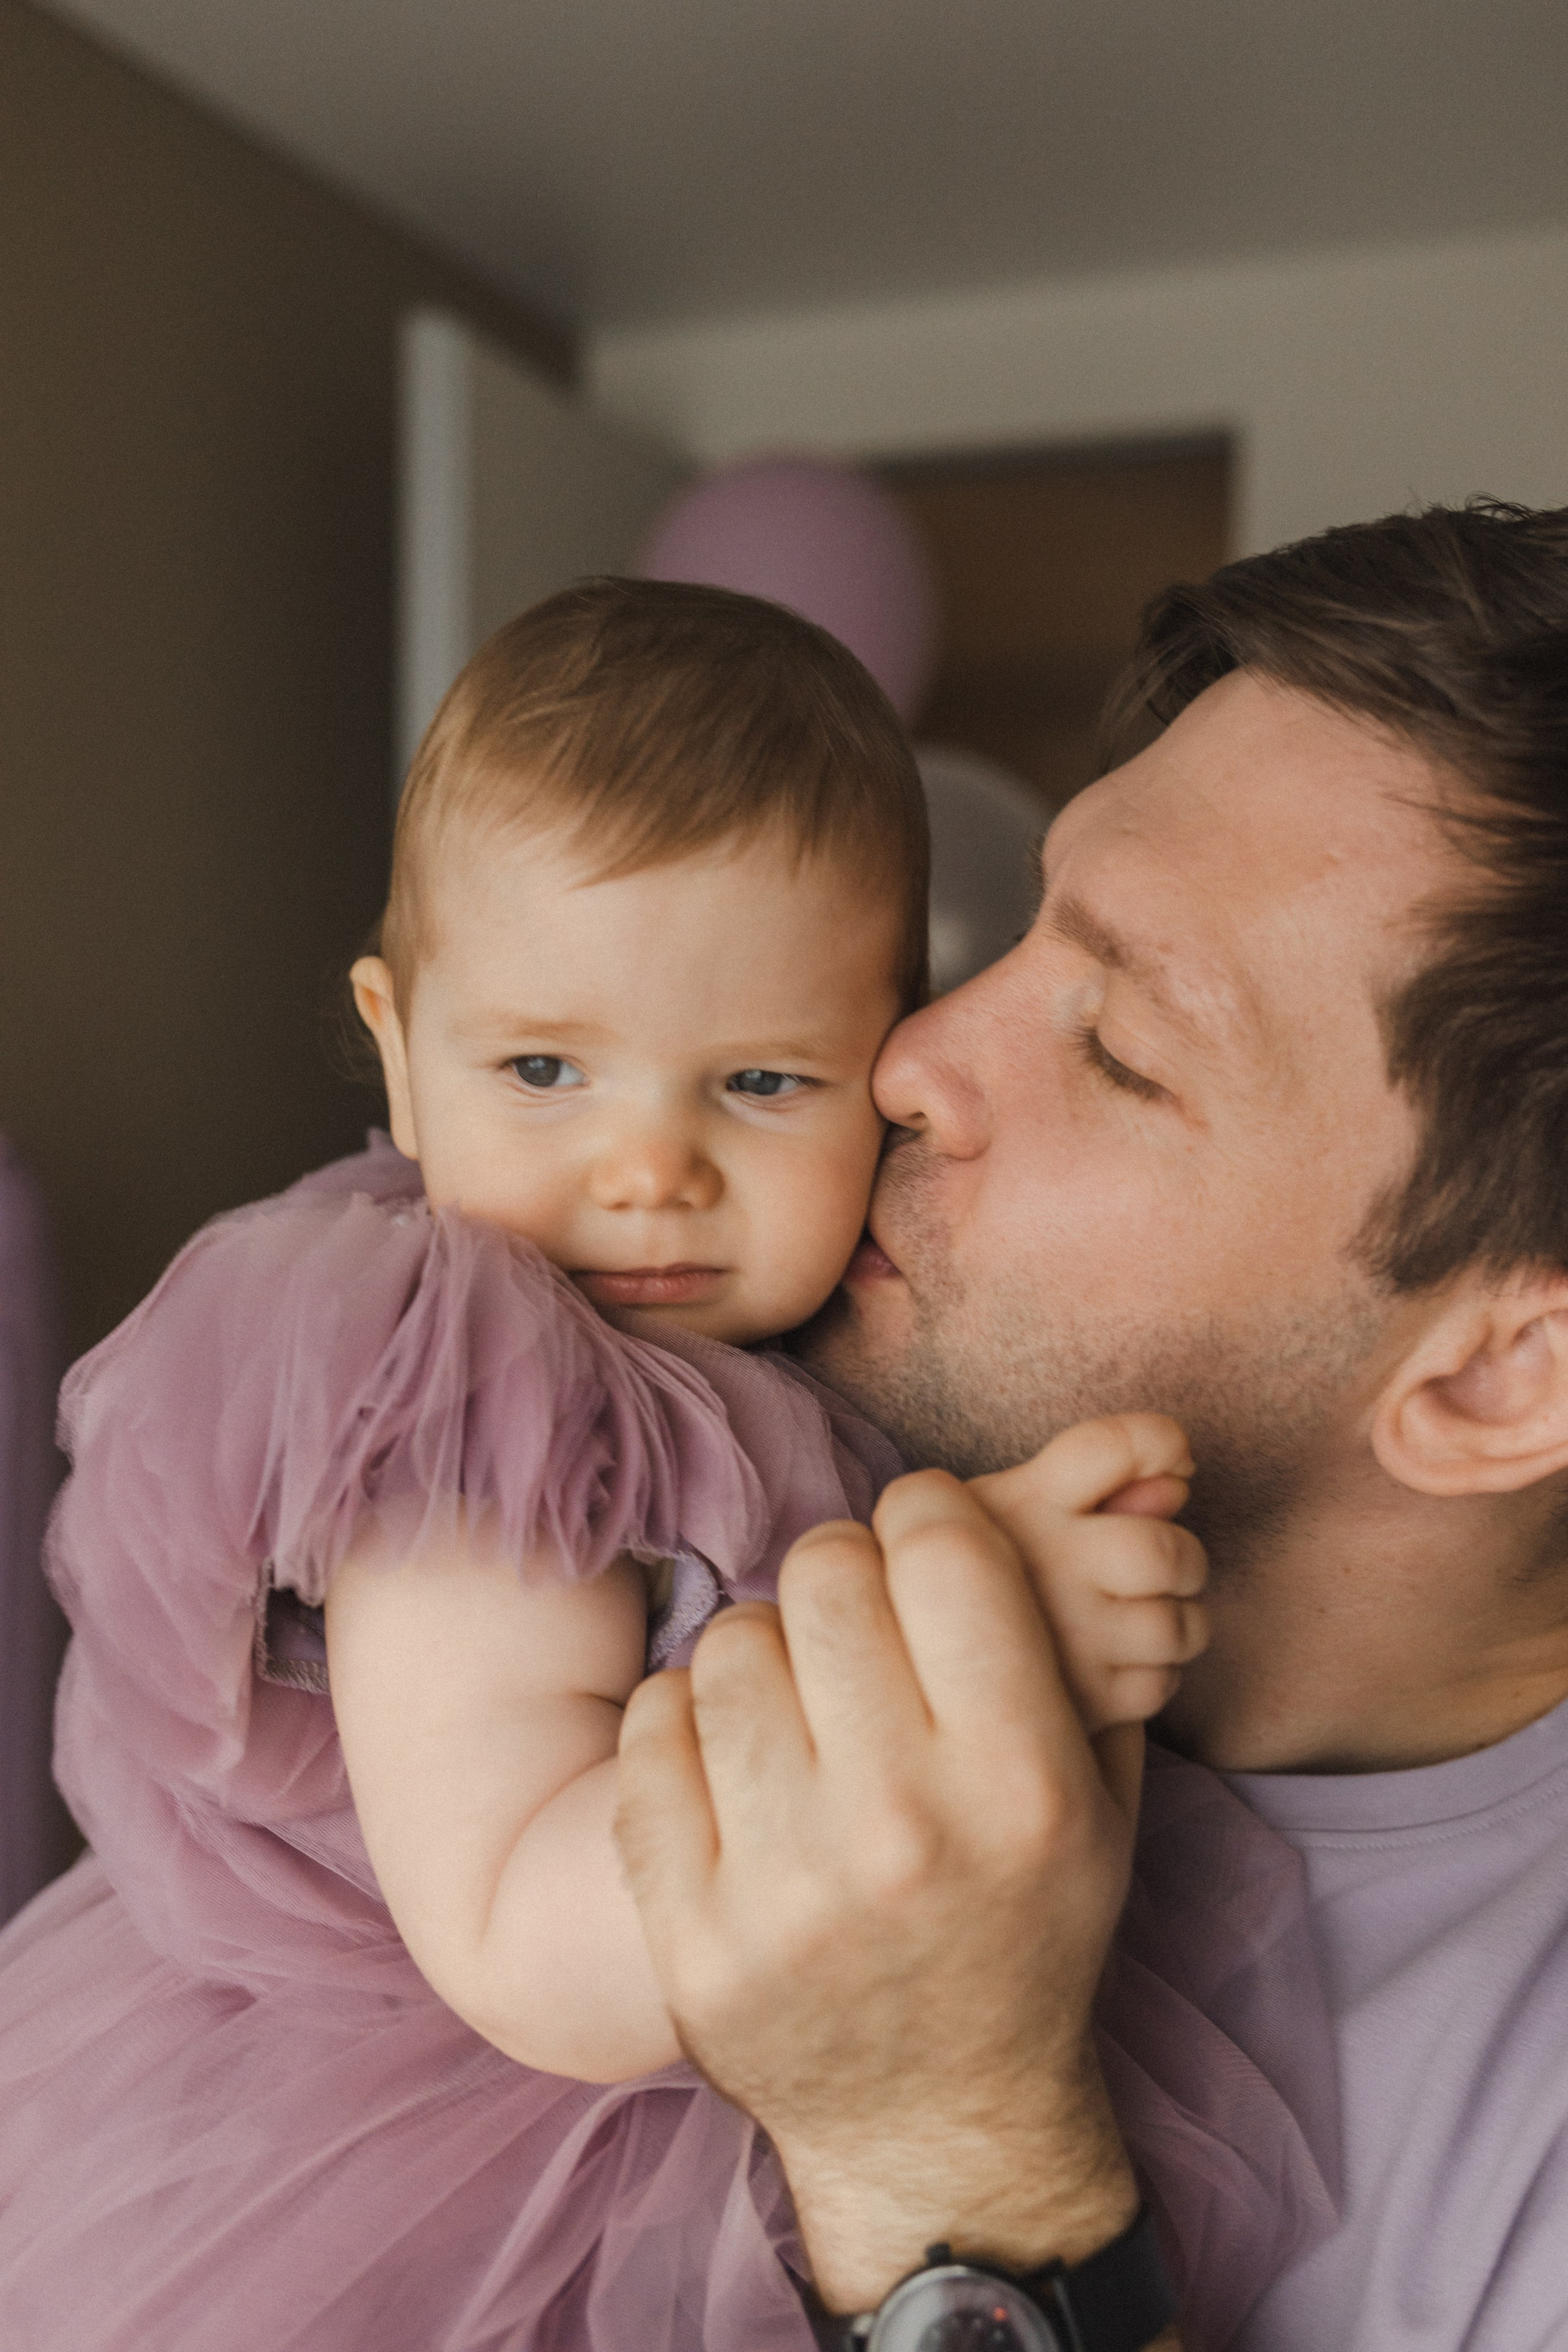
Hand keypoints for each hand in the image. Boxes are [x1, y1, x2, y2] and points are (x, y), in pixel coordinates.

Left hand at [615, 1469, 1143, 2312]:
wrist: (938, 2121)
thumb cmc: (1022, 1931)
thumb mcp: (1095, 1798)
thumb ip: (1066, 1646)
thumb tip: (1028, 1499)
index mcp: (1020, 1781)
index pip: (939, 1547)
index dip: (925, 1516)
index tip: (921, 1541)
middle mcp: (901, 1828)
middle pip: (824, 1572)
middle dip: (842, 1571)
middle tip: (852, 1618)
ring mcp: (784, 1887)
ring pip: (729, 1644)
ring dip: (762, 1649)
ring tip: (794, 1701)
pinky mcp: (691, 1934)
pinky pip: (650, 1731)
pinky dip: (683, 1721)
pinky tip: (732, 1759)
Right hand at [970, 1414, 1208, 1734]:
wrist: (909, 1674)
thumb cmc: (977, 1577)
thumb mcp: (1016, 1509)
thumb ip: (1105, 1480)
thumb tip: (1180, 1483)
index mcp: (1021, 1502)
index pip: (1108, 1447)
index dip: (1160, 1441)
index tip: (1178, 1459)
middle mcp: (1040, 1563)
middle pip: (1165, 1551)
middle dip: (1186, 1560)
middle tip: (1169, 1568)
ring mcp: (1061, 1637)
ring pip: (1176, 1626)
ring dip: (1181, 1623)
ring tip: (1140, 1620)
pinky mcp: (1076, 1704)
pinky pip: (1158, 1684)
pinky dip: (1156, 1674)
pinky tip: (1118, 1664)